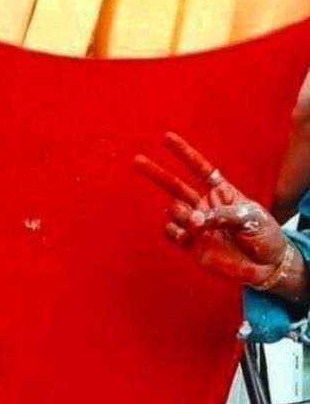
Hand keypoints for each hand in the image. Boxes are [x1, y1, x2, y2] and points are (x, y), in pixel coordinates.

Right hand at [134, 132, 289, 287]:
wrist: (266, 265)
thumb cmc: (264, 234)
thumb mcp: (249, 216)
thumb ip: (220, 215)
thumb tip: (194, 220)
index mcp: (222, 192)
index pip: (199, 169)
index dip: (184, 153)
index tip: (166, 138)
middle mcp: (205, 205)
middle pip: (175, 186)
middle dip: (156, 173)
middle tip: (136, 160)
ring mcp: (197, 224)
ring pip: (174, 211)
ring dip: (182, 215)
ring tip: (198, 225)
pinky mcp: (192, 244)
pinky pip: (172, 233)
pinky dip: (176, 232)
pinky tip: (187, 236)